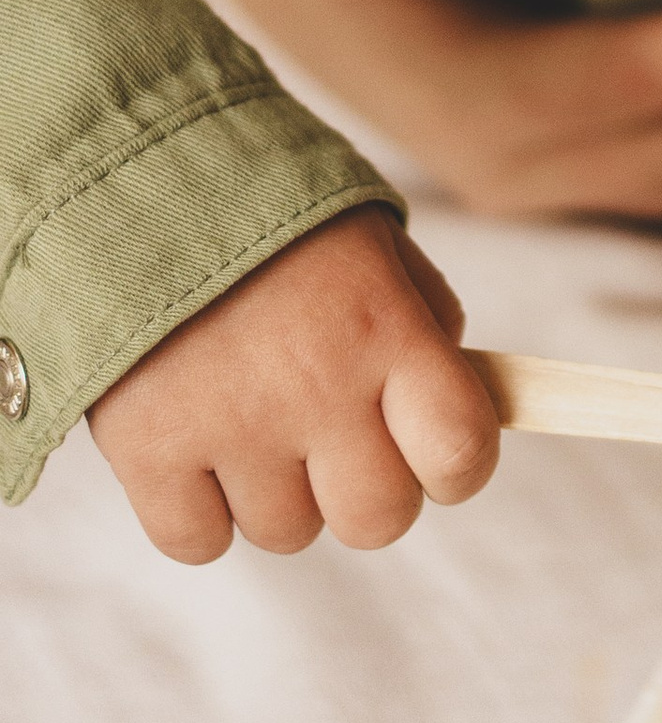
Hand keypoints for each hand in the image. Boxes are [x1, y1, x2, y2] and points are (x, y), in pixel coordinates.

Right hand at [88, 205, 499, 561]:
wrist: (139, 180)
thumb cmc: (274, 219)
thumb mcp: (375, 245)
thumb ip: (425, 325)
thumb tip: (449, 419)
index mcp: (384, 326)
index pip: (460, 451)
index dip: (458, 467)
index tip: (435, 453)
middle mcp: (316, 385)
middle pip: (378, 519)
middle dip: (367, 491)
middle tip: (336, 442)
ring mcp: (231, 424)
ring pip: (288, 533)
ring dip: (278, 493)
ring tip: (253, 415)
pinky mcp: (149, 450)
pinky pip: (197, 543)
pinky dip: (199, 513)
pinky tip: (198, 446)